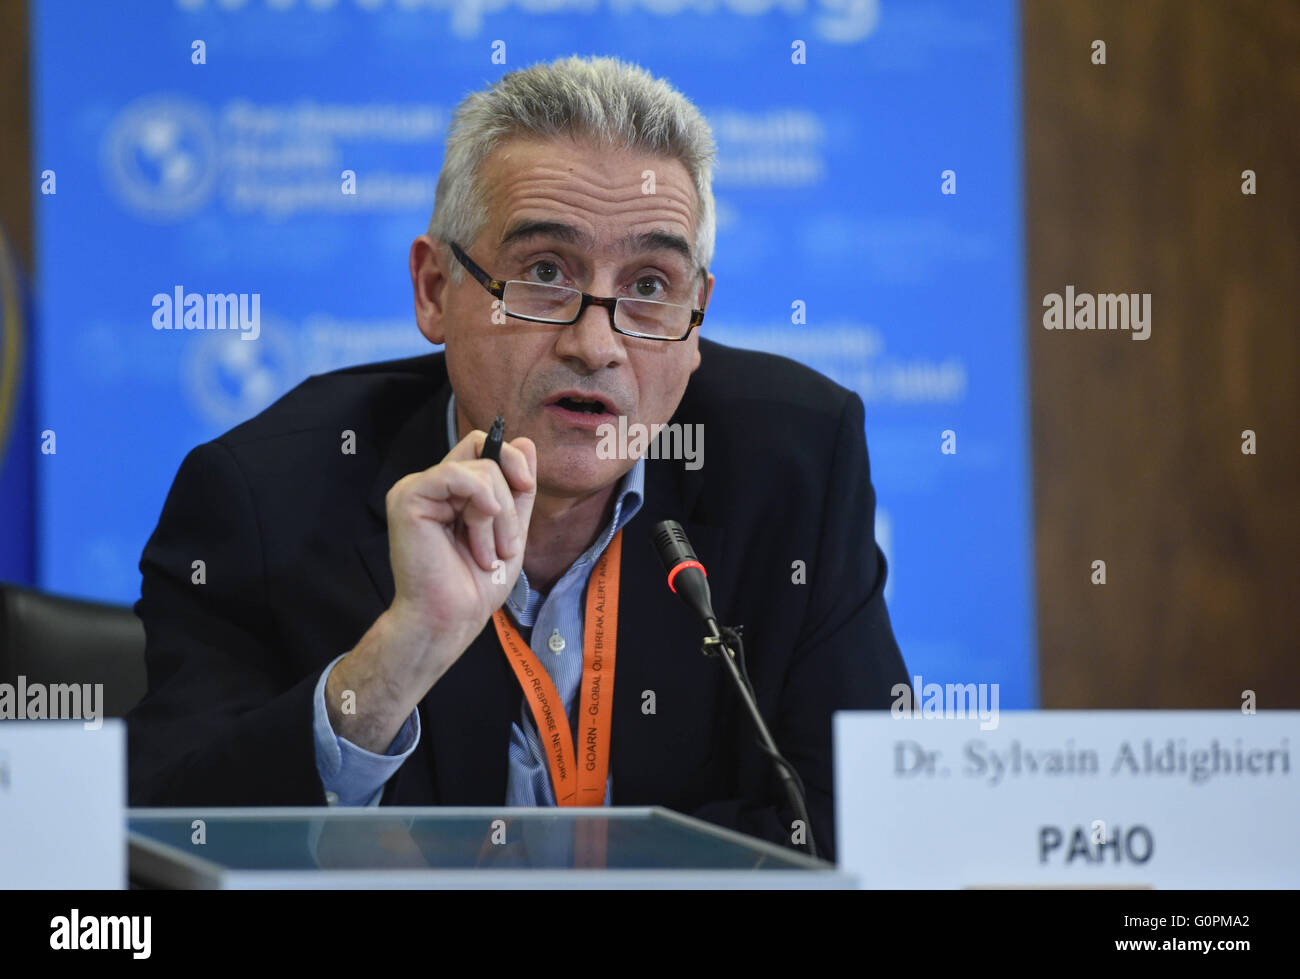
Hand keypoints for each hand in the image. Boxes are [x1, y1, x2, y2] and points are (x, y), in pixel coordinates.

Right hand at [385, 429, 537, 671]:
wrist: (452, 618)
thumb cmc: (476, 584)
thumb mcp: (511, 529)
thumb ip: (518, 488)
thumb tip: (527, 442)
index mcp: (452, 492)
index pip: (484, 448)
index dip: (512, 462)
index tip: (526, 488)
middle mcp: (432, 485)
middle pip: (485, 454)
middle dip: (509, 499)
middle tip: (506, 546)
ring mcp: (417, 488)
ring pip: (479, 471)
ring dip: (498, 518)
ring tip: (486, 554)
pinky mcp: (408, 497)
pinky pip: (454, 475)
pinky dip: (480, 500)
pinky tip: (480, 530)